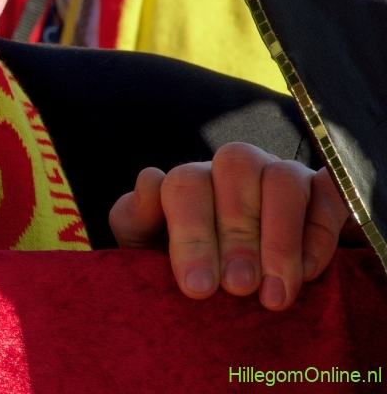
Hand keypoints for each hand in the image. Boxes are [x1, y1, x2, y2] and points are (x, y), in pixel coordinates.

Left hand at [109, 142, 353, 309]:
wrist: (253, 283)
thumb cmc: (195, 267)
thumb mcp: (151, 250)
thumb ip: (136, 219)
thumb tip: (148, 179)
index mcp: (191, 180)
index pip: (185, 183)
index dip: (190, 234)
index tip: (197, 288)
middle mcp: (235, 168)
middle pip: (234, 171)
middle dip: (235, 237)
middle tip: (237, 289)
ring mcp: (281, 173)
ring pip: (282, 179)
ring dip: (278, 240)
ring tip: (272, 296)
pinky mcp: (324, 191)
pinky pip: (328, 196)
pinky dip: (318, 236)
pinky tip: (305, 276)